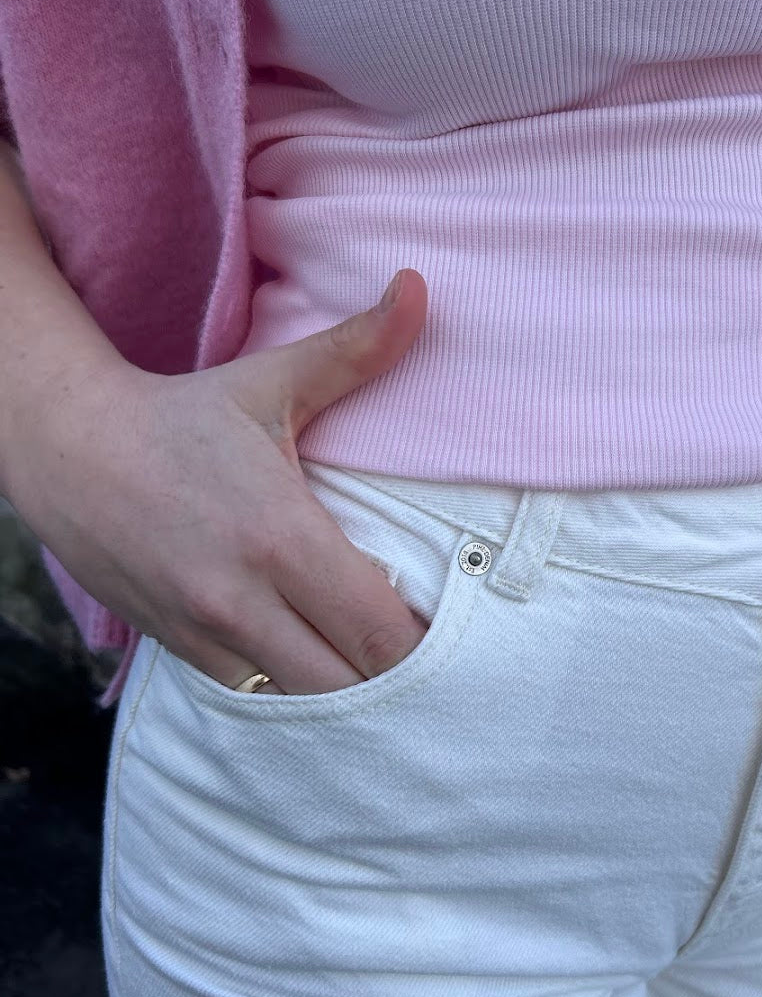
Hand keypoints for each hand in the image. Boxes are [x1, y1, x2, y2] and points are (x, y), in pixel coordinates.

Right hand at [4, 268, 431, 695]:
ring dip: (354, 699)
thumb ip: (356, 348)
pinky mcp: (182, 654)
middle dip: (402, 682)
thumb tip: (419, 287)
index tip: (459, 631)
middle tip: (439, 659)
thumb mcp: (271, 381)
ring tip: (387, 671)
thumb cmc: (184, 416)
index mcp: (280, 535)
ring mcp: (207, 636)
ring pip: (306, 710)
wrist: (67, 449)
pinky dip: (302, 698)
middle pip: (354, 688)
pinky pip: (260, 704)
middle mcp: (243, 599)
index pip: (381, 632)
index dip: (432, 645)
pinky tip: (328, 674)